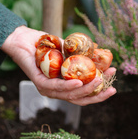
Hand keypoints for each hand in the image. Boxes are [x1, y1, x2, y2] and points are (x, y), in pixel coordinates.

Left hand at [1, 26, 116, 105]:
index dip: (99, 94)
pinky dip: (68, 86)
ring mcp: (46, 88)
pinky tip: (79, 82)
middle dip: (97, 95)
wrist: (24, 39)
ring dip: (86, 89)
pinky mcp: (37, 82)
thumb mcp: (68, 50)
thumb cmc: (46, 45)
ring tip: (98, 81)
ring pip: (68, 95)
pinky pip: (55, 87)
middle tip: (111, 87)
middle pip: (78, 99)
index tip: (113, 88)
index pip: (83, 96)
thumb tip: (101, 52)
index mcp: (63, 87)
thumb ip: (81, 55)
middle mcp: (55, 91)